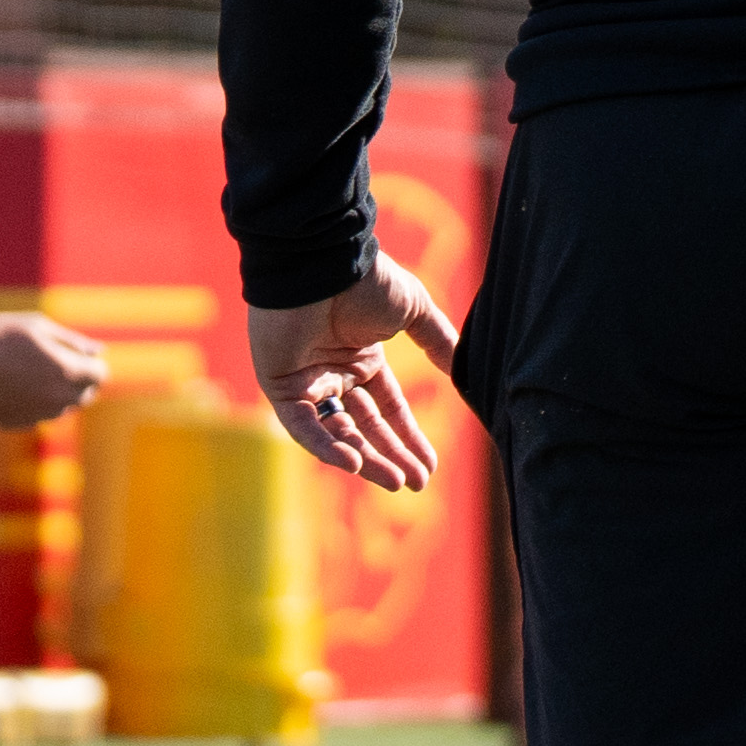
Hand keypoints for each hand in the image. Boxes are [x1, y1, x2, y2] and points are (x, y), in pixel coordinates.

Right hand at [0, 310, 108, 434]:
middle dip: (76, 380)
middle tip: (51, 361)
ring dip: (52, 392)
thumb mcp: (38, 327)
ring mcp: (37, 416)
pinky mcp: (16, 425)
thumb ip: (73, 341)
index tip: (74, 354)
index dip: (90, 363)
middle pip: (83, 395)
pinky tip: (8, 385)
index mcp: (68, 372)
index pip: (99, 375)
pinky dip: (30, 403)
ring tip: (25, 370)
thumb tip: (99, 351)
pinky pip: (35, 416)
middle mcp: (58, 400)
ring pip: (59, 408)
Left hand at [247, 258, 441, 482]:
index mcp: (363, 358)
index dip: (408, 438)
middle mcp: (334, 373)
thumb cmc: (367, 280)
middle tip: (416, 484)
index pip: (387, 409)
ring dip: (364, 458)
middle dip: (391, 456)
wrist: (324, 261)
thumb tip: (466, 370)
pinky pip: (302, 425)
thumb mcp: (415, 311)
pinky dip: (325, 445)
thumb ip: (437, 342)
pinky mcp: (279, 385)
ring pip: (336, 432)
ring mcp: (306, 381)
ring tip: (395, 480)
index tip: (430, 466)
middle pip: (365, 427)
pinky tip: (354, 464)